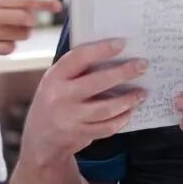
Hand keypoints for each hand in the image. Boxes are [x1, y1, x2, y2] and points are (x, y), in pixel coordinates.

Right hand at [0, 0, 61, 53]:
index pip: (26, 1)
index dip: (44, 3)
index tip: (58, 6)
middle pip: (27, 19)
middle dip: (31, 19)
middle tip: (25, 18)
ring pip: (23, 34)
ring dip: (23, 32)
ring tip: (10, 26)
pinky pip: (12, 49)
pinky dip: (11, 44)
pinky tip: (2, 38)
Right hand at [19, 38, 147, 167]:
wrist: (39, 140)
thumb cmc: (54, 101)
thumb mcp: (56, 81)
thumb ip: (76, 70)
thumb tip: (112, 54)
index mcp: (54, 77)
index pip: (79, 57)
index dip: (101, 49)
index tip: (122, 43)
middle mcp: (60, 96)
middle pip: (97, 82)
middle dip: (123, 72)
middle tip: (142, 65)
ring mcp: (70, 118)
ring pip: (106, 109)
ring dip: (128, 100)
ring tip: (142, 93)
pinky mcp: (79, 135)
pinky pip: (107, 127)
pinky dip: (121, 119)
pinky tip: (130, 111)